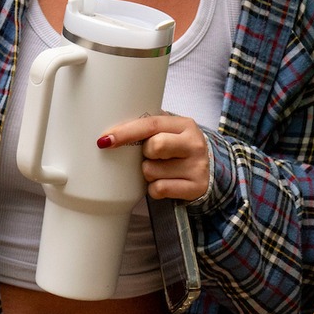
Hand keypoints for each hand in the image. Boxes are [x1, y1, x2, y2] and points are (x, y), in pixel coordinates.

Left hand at [97, 114, 211, 201]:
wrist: (207, 170)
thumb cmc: (178, 148)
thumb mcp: (169, 131)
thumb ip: (148, 127)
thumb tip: (110, 133)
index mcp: (184, 125)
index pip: (151, 124)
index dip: (126, 132)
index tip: (106, 140)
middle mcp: (194, 144)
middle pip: (154, 147)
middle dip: (145, 154)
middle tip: (150, 156)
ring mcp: (197, 166)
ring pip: (152, 171)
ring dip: (148, 173)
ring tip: (160, 170)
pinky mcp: (196, 187)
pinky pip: (159, 189)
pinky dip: (154, 189)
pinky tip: (163, 182)